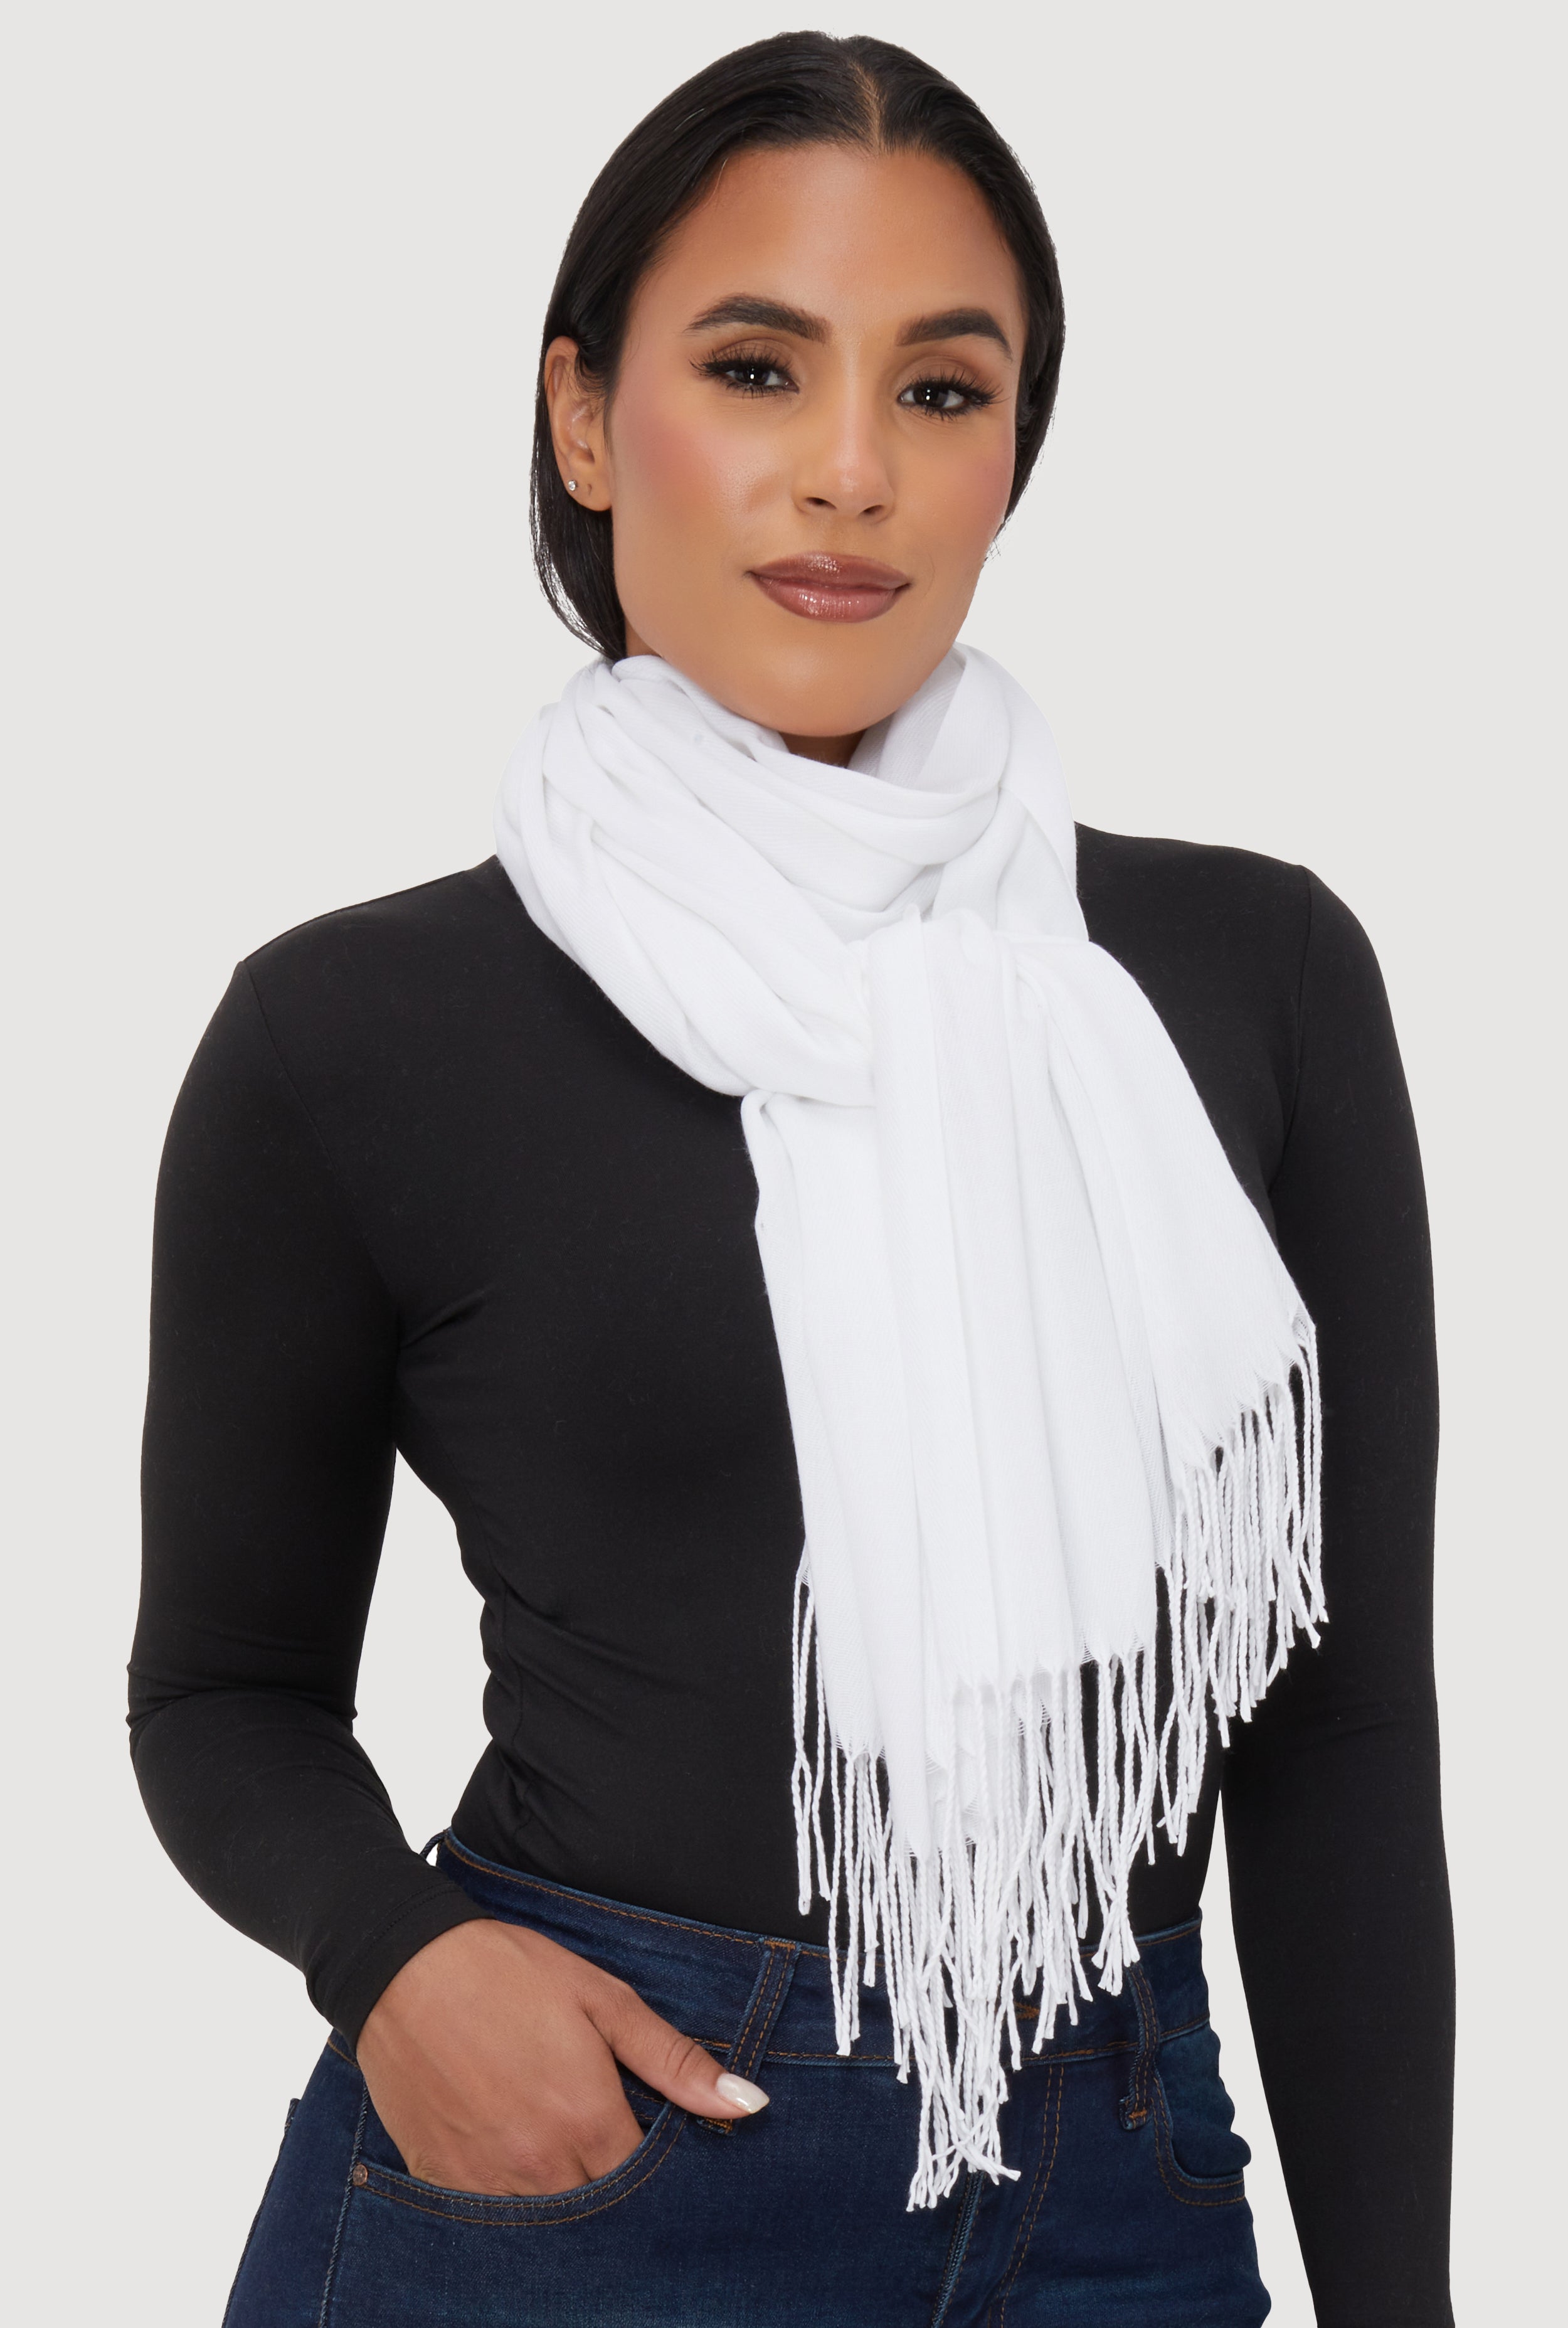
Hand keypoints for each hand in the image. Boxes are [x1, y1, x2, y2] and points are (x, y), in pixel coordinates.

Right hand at [354, 1917, 769, 2195]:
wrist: (403, 1965)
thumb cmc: (508, 1973)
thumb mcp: (603, 1999)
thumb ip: (674, 2059)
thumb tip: (747, 2103)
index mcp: (587, 2121)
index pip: (648, 2186)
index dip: (662, 2177)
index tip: (663, 2153)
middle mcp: (540, 2167)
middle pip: (599, 2215)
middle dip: (617, 2196)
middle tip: (612, 2153)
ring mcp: (485, 2181)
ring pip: (545, 2227)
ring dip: (565, 2204)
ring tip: (568, 2160)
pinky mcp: (440, 2180)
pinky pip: (488, 2222)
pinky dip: (510, 2209)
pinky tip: (518, 2170)